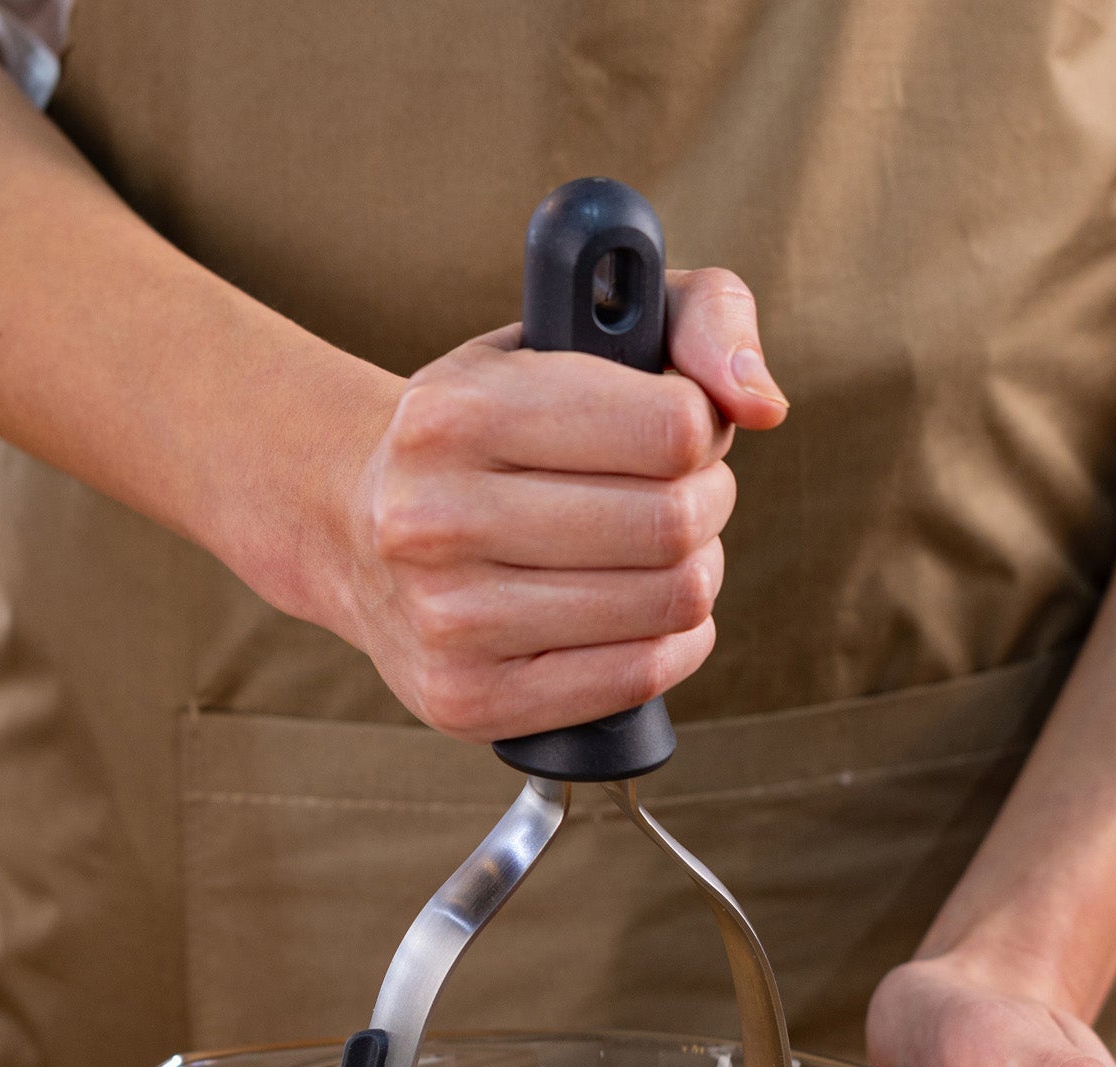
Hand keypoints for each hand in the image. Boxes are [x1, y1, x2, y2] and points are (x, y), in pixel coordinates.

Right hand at [282, 271, 786, 741]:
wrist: (352, 529)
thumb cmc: (492, 424)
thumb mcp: (572, 328)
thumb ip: (699, 318)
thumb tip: (762, 405)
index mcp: (459, 412)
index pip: (672, 429)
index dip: (703, 428)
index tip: (676, 430)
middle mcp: (436, 519)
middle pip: (674, 523)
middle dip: (705, 505)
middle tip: (677, 496)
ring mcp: (447, 621)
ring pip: (670, 601)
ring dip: (694, 575)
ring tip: (654, 554)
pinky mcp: (467, 701)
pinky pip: (640, 675)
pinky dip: (674, 643)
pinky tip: (644, 615)